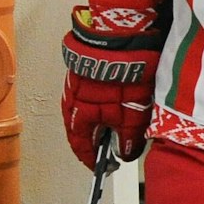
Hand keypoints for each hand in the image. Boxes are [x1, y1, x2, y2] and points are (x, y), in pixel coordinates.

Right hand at [60, 5, 163, 168]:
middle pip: (81, 130)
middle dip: (96, 142)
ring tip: (117, 127)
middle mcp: (71, 101)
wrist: (120, 36)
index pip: (81, 146)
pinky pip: (88, 96)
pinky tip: (113, 104)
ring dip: (98, 122)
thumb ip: (127, 138)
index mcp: (78, 116)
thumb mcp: (132, 115)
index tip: (104, 168)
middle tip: (112, 149)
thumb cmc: (124, 75)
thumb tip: (124, 153)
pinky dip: (99, 106)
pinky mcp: (83, 71)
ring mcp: (75, 84)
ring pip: (84, 112)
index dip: (92, 160)